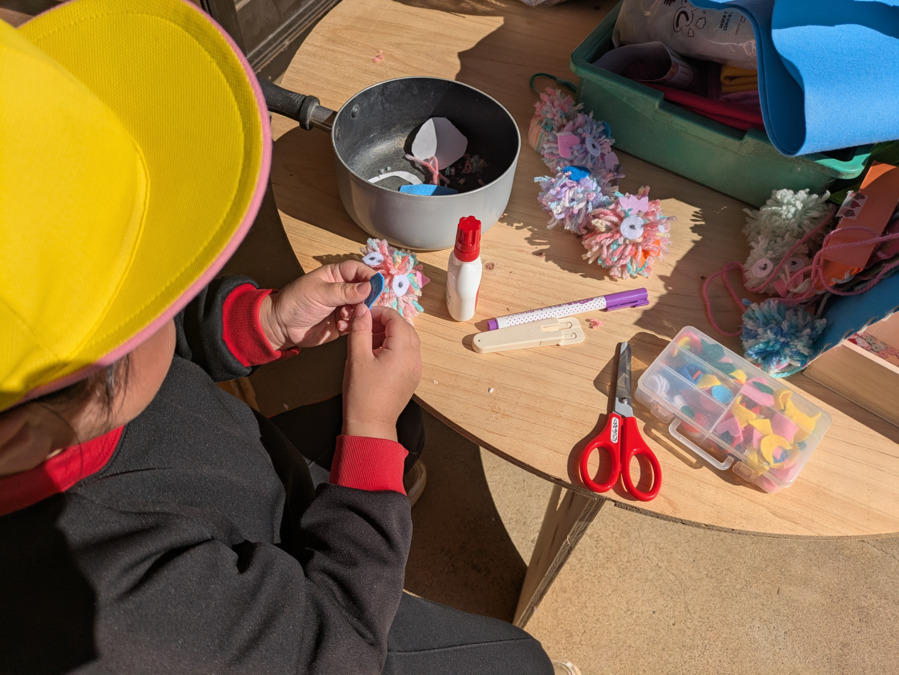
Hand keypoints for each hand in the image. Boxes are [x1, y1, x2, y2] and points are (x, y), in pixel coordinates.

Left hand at [259, 261, 375, 349]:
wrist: (282, 326)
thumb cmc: (295, 302)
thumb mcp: (320, 293)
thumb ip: (345, 291)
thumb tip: (368, 287)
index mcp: (335, 275)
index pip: (358, 270)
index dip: (369, 276)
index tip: (378, 285)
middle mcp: (342, 289)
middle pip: (365, 290)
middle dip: (366, 298)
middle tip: (363, 306)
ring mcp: (343, 306)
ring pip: (362, 308)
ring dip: (357, 313)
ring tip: (344, 316)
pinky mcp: (343, 322)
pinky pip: (356, 322)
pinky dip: (352, 325)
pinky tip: (340, 326)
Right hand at [342, 304, 421, 440]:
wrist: (370, 425)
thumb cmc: (362, 395)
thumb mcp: (357, 357)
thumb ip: (360, 330)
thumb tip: (362, 310)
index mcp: (403, 350)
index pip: (396, 318)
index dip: (378, 312)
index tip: (362, 316)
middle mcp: (414, 357)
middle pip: (404, 327)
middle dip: (384, 322)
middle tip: (364, 327)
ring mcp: (415, 368)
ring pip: (406, 339)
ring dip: (388, 334)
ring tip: (367, 341)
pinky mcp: (411, 377)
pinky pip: (406, 353)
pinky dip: (393, 347)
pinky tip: (375, 354)